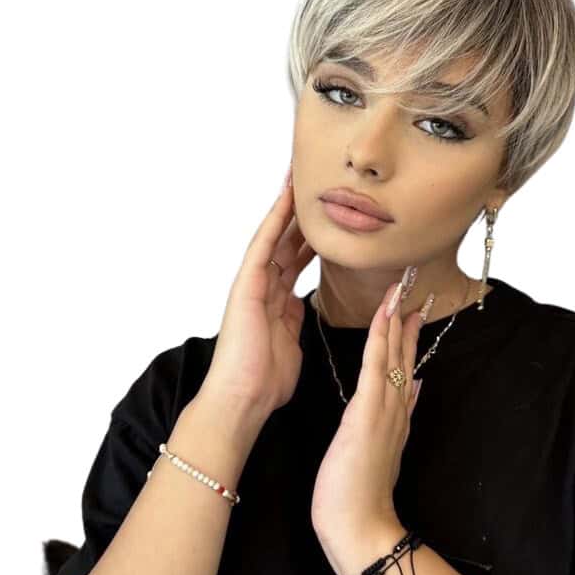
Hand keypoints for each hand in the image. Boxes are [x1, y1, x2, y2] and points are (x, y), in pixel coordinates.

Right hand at [199, 166, 317, 418]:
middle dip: (303, 214)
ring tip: (302, 175)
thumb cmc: (265, 381)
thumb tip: (302, 306)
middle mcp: (264, 287)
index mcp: (276, 302)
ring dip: (288, 205)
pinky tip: (287, 196)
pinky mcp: (246, 285)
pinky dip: (275, 220)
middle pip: (288, 241)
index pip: (297, 260)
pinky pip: (263, 245)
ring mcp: (253, 284)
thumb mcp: (290, 343)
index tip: (331, 216)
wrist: (243, 399)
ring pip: (275, 236)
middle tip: (319, 183)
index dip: (313, 237)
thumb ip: (295, 320)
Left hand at [311, 277, 426, 563]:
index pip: (403, 370)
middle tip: (414, 284)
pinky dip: (382, 338)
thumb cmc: (357, 499)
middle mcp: (396, 411)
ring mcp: (386, 411)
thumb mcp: (379, 452)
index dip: (406, 339)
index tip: (409, 311)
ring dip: (398, 318)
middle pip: (404, 356)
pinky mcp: (370, 414)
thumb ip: (396, 422)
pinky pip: (377, 367)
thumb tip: (412, 390)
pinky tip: (385, 314)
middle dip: (407, 319)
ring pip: (394, 354)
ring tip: (403, 285)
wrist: (360, 528)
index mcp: (394, 419)